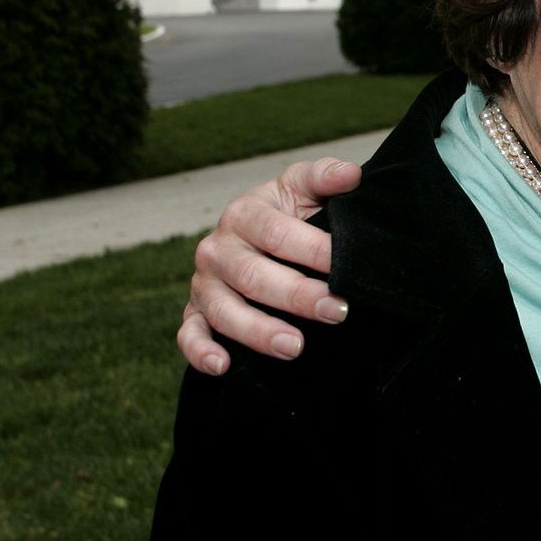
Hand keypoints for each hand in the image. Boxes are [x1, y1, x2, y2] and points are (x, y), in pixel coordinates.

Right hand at [178, 158, 355, 374]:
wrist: (257, 234)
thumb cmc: (288, 212)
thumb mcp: (303, 188)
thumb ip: (324, 177)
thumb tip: (351, 174)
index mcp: (244, 213)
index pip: (278, 234)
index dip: (314, 251)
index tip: (347, 268)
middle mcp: (217, 249)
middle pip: (253, 276)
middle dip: (297, 296)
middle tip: (338, 311)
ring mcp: (203, 284)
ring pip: (224, 310)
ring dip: (258, 331)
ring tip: (295, 347)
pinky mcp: (195, 313)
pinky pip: (189, 334)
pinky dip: (200, 351)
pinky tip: (223, 366)